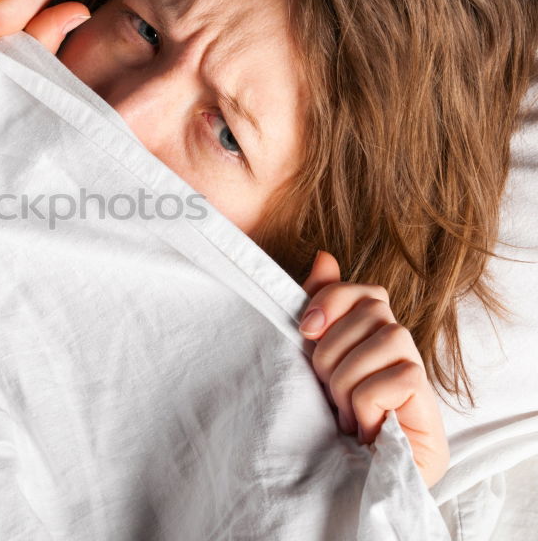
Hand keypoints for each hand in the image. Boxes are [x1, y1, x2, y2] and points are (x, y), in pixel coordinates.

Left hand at [299, 251, 449, 487]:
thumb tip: (324, 256)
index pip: (363, 290)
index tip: (305, 329)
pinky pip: (389, 382)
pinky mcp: (427, 398)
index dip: (331, 300)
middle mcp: (398, 345)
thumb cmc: (332, 417)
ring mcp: (416, 369)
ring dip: (346, 385)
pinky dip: (365, 408)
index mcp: (370, 332)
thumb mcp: (314, 359)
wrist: (354, 476)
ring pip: (380, 344)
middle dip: (332, 354)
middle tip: (328, 392)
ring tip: (346, 415)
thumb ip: (320, 310)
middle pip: (369, 312)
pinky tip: (367, 428)